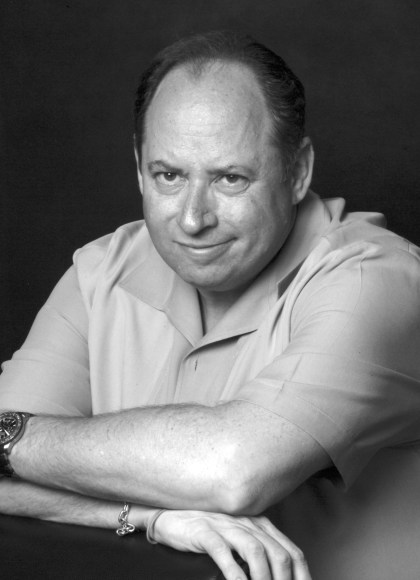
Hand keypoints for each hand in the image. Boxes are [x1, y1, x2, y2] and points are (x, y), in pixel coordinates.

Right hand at [151, 510, 311, 579]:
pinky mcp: (205, 531)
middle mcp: (248, 523)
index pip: (292, 552)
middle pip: (278, 553)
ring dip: (263, 578)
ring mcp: (226, 526)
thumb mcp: (239, 543)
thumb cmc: (209, 534)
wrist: (172, 517)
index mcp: (261, 526)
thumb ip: (258, 557)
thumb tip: (277, 577)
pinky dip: (234, 572)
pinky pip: (224, 552)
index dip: (302, 576)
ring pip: (255, 551)